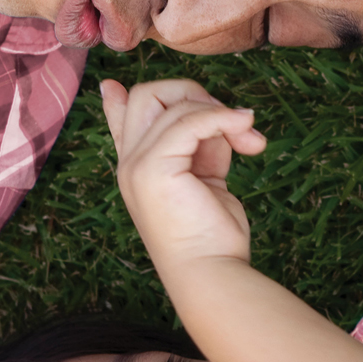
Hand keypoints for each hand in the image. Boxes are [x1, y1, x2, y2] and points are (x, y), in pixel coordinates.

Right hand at [102, 78, 266, 270]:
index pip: (119, 120)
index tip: (112, 87)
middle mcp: (130, 164)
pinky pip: (190, 120)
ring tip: (250, 143)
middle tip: (233, 125)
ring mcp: (136, 165)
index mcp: (139, 168)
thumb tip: (223, 114)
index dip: (118, 98)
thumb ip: (204, 144)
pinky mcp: (153, 169)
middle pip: (147, 94)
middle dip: (194, 95)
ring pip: (173, 102)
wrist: (211, 274)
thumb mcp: (208, 178)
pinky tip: (246, 130)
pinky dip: (222, 118)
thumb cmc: (214, 236)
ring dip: (222, 113)